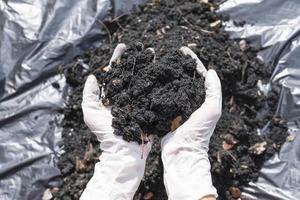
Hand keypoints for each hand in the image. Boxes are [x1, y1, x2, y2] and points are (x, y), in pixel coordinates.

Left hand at [80, 44, 151, 199]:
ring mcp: (138, 101)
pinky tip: (162, 71)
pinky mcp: (148, 108)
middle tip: (144, 46)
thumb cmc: (105, 134)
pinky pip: (153, 92)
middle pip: (131, 72)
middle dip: (137, 58)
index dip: (118, 58)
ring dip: (148, 65)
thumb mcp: (90, 113)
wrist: (122, 151)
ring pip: (143, 79)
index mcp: (112, 95)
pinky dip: (157, 81)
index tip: (123, 46)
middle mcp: (125, 95)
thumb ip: (89, 95)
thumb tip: (93, 77)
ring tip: (154, 54)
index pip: (115, 72)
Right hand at [161, 47, 221, 199]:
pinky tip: (150, 79)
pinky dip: (157, 88)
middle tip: (168, 54)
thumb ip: (214, 91)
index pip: (198, 75)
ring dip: (166, 74)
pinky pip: (161, 97)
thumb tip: (212, 71)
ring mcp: (176, 107)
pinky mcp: (165, 113)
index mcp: (202, 99)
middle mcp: (190, 101)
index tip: (183, 49)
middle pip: (183, 78)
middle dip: (177, 65)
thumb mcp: (212, 110)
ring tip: (158, 63)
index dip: (192, 61)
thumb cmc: (199, 133)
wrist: (182, 153)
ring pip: (171, 86)